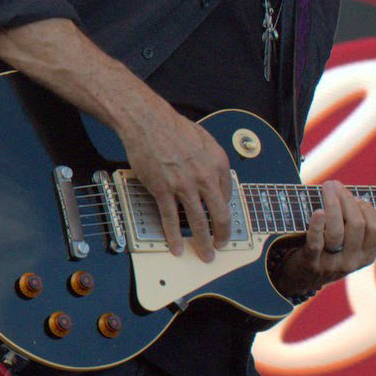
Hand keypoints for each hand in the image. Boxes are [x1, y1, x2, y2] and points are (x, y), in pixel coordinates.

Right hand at [120, 96, 232, 261]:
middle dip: (222, 235)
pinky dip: (174, 236)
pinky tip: (176, 246)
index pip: (227, 195)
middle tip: (221, 245)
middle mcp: (205, 177)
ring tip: (205, 254)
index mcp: (218, 163)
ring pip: (198, 222)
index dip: (224, 211)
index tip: (221, 220)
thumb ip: (211, 160)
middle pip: (219, 215)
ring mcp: (184, 186)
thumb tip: (213, 178)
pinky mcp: (164, 190)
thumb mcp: (203, 139)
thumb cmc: (172, 127)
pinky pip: (171, 219)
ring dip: (203, 242)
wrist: (147, 122)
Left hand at [274, 180, 375, 295]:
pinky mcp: (310, 262)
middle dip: (347, 200)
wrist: (300, 280)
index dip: (367, 208)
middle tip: (334, 184)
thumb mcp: (359, 253)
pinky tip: (317, 211)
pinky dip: (316, 225)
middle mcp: (352, 261)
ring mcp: (331, 263)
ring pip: (337, 230)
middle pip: (357, 225)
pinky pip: (315, 242)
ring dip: (332, 204)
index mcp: (367, 255)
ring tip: (326, 187)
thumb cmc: (332, 257)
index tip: (354, 197)